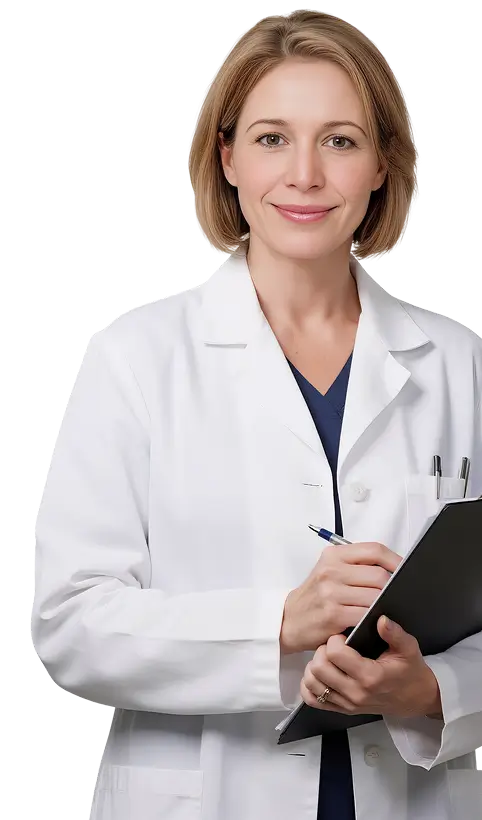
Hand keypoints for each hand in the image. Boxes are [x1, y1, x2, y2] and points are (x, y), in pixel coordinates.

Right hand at [280, 542, 401, 653]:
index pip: (374, 550)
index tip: (405, 570)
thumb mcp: (329, 571)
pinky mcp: (333, 614)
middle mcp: (331, 571)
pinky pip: (366, 615)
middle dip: (391, 588)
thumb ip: (356, 565)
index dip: (395, 560)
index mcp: (333, 555)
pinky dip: (374, 619)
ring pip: (375, 596)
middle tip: (395, 596)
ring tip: (385, 609)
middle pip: (379, 575)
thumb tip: (392, 569)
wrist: (289, 619)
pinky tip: (373, 621)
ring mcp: (331, 593)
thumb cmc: (315, 596)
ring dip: (384, 605)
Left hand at [300, 615, 442, 718]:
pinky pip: (313, 700)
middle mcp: (356, 693)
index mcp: (370, 676)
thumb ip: (395, 633)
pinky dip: (311, 686)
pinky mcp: (342, 710)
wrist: (416, 698)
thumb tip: (381, 619)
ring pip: (312, 683)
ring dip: (315, 666)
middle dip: (322, 650)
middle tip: (333, 645)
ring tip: (328, 658)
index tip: (343, 636)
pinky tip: (321, 675)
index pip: (335, 654)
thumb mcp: (409, 648)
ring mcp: (347, 704)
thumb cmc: (411, 672)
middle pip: (319, 668)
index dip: (334, 640)